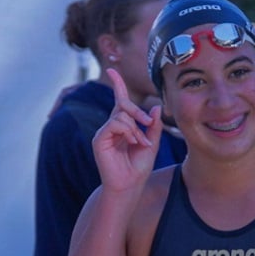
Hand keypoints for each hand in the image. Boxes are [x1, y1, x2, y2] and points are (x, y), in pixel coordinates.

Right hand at [92, 68, 163, 192]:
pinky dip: (128, 131)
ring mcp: (104, 133)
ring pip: (120, 114)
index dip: (117, 85)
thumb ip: (153, 126)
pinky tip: (133, 142)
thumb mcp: (152, 143)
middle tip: (149, 122)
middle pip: (123, 105)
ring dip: (136, 127)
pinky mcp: (99, 140)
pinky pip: (114, 124)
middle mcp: (111, 126)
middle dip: (137, 110)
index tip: (112, 70)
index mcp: (122, 125)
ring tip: (141, 143)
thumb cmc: (139, 166)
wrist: (130, 185)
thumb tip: (155, 107)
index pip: (119, 101)